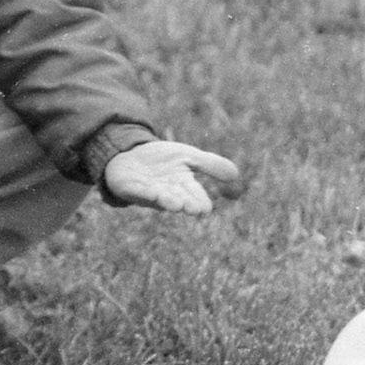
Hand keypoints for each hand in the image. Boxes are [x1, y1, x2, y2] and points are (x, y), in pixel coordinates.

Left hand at [103, 141, 241, 214]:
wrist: (130, 155)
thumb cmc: (162, 160)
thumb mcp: (189, 156)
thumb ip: (210, 164)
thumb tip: (236, 174)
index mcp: (182, 186)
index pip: (194, 195)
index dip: (199, 201)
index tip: (205, 208)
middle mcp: (167, 192)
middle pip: (178, 198)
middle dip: (184, 203)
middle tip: (192, 209)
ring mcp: (147, 191)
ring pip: (158, 197)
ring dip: (166, 200)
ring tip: (174, 203)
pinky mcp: (129, 187)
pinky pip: (136, 190)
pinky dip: (143, 191)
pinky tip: (150, 192)